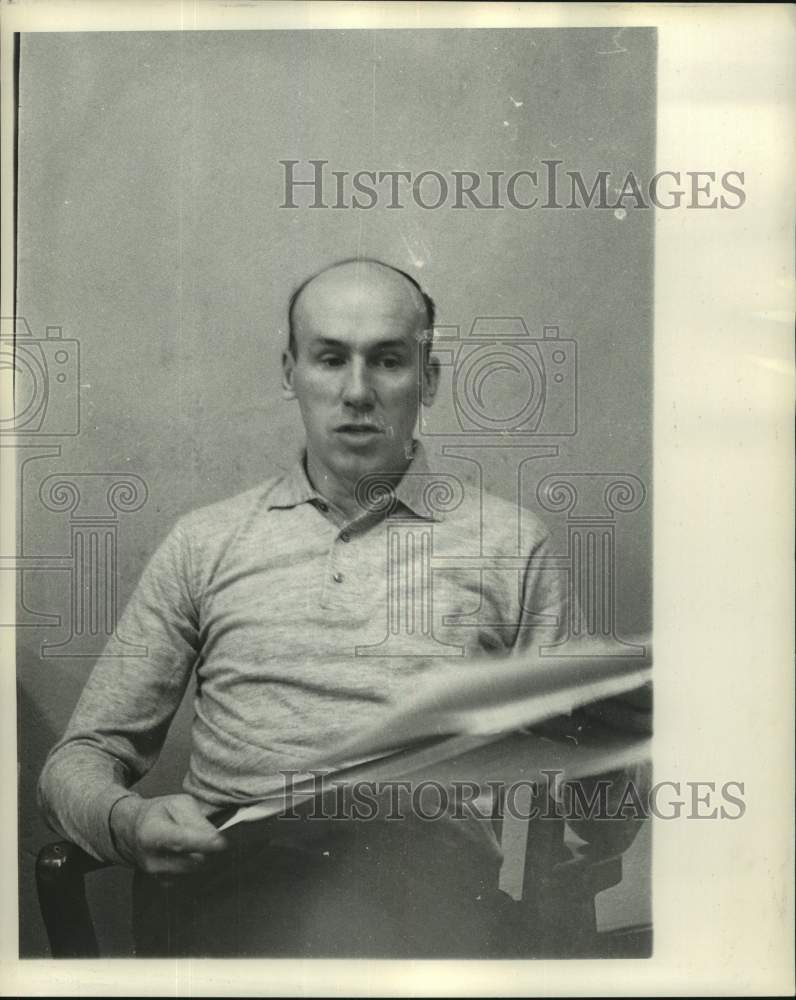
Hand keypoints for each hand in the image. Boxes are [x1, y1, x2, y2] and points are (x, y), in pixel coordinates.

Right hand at [110, 793, 228, 874]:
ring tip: (198, 842)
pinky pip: (193, 876)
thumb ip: (197, 820)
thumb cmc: (160, 813)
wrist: (134, 831)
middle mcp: (152, 860)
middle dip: (210, 849)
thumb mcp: (178, 804)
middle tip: (213, 837)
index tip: (222, 843)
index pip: (180, 841)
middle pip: (194, 860)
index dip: (203, 842)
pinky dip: (198, 865)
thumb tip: (215, 838)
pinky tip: (191, 853)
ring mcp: (157, 876)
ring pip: (197, 870)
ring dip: (206, 857)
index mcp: (151, 833)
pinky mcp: (166, 884)